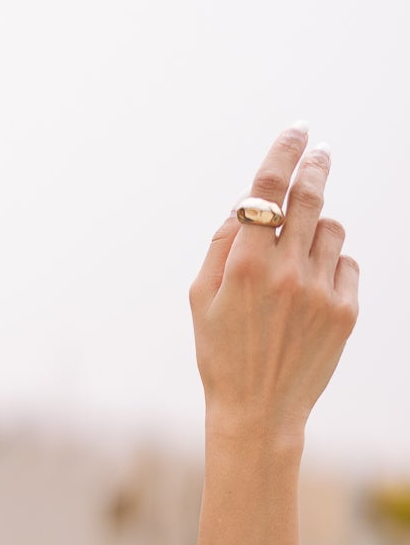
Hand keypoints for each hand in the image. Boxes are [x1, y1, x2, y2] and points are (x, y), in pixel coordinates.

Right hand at [189, 124, 359, 441]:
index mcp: (244, 265)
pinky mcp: (345, 311)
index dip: (283, 152)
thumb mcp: (199, 298)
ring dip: (316, 227)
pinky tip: (311, 290)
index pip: (267, 189)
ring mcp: (319, 291)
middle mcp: (285, 272)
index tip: (296, 131)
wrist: (259, 412)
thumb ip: (221, 245)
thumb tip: (245, 205)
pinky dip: (330, 265)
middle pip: (309, 197)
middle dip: (315, 168)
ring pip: (330, 229)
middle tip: (319, 153)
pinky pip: (345, 264)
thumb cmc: (221, 353)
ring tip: (300, 253)